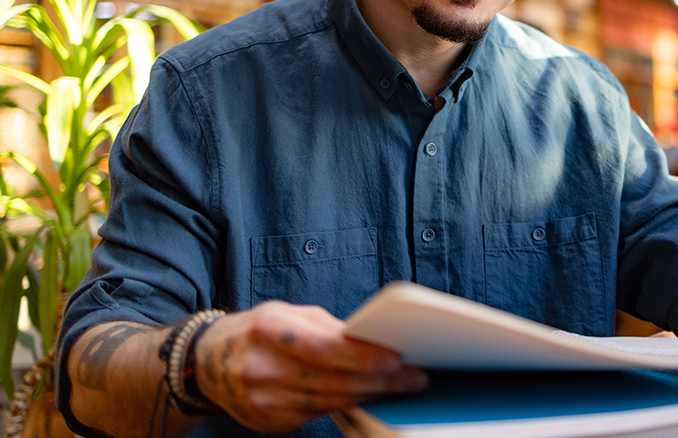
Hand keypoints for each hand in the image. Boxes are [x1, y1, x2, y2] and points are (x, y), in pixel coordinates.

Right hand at [193, 301, 426, 432]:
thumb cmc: (258, 331)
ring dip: (368, 395)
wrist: (207, 361)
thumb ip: (328, 328)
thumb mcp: (290, 314)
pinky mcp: (266, 422)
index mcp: (268, 328)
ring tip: (397, 387)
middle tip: (413, 378)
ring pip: (329, 402)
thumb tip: (374, 342)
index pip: (327, 348)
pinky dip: (344, 406)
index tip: (397, 360)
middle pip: (333, 379)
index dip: (365, 357)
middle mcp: (261, 366)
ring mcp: (261, 399)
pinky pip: (316, 415)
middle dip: (379, 380)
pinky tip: (365, 397)